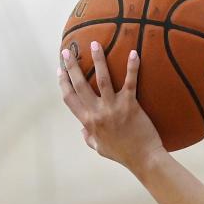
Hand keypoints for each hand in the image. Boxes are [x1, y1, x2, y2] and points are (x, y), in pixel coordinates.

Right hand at [59, 42, 164, 174]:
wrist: (144, 159)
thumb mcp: (100, 149)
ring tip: (94, 44)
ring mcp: (114, 108)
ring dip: (97, 60)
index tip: (60, 70)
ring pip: (102, 79)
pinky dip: (132, 67)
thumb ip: (89, 138)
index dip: (63, 83)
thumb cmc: (123, 154)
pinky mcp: (131, 105)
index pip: (70, 99)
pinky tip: (133, 52)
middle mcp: (98, 113)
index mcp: (89, 122)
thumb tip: (82, 130)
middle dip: (72, 66)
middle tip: (67, 51)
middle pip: (80, 85)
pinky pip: (131, 82)